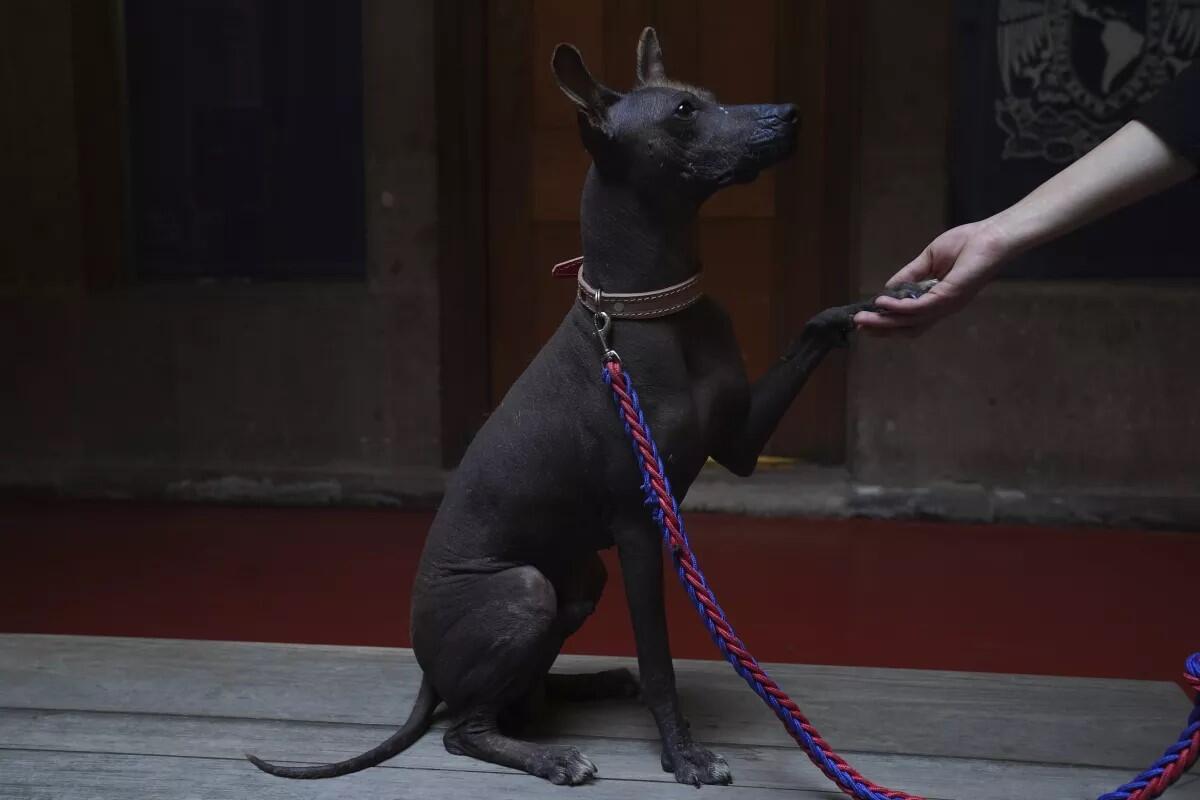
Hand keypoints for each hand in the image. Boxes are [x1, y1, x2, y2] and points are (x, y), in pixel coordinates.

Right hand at [853, 220, 1008, 335]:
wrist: (993, 235)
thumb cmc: (968, 243)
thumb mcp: (930, 259)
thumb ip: (910, 276)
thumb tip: (888, 289)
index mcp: (939, 301)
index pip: (911, 320)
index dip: (888, 322)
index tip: (865, 319)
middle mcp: (943, 308)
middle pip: (908, 328)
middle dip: (881, 329)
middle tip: (858, 326)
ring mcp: (946, 305)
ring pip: (909, 322)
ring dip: (884, 322)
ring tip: (862, 319)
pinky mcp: (949, 296)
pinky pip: (919, 308)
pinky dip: (898, 308)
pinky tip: (882, 303)